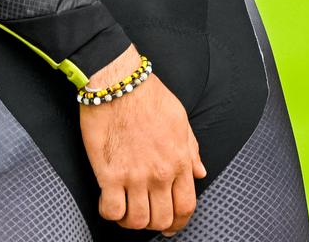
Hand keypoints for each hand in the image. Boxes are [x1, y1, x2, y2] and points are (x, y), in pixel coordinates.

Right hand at [78, 46, 205, 235]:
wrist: (119, 82)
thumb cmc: (148, 96)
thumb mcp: (180, 119)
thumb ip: (191, 149)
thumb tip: (200, 172)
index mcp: (179, 160)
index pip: (186, 206)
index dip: (179, 222)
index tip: (171, 225)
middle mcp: (160, 173)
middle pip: (162, 219)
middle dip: (156, 224)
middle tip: (147, 218)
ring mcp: (134, 176)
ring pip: (137, 221)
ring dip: (132, 221)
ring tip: (126, 210)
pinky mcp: (109, 174)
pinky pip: (112, 211)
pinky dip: (110, 214)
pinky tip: (109, 202)